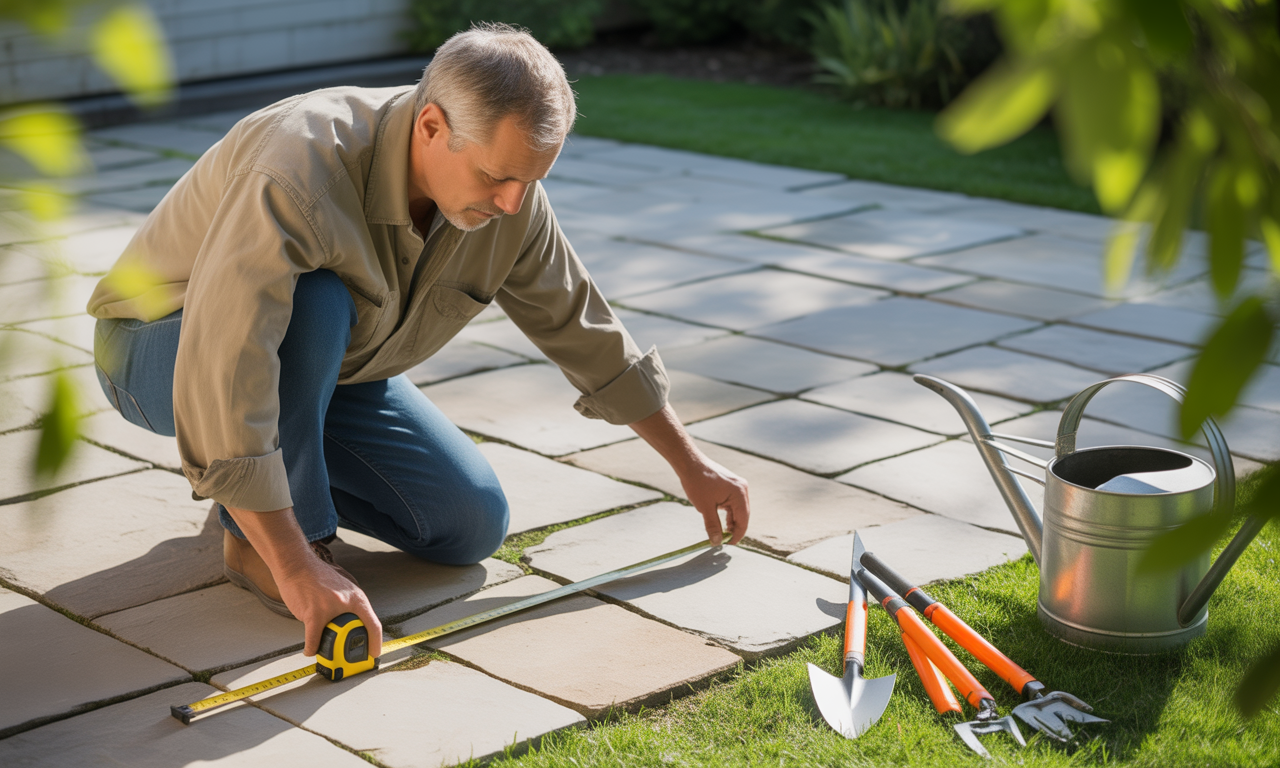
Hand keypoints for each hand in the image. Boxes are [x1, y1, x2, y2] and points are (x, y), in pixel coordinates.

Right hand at [276, 555, 382, 658]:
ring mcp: (330, 609)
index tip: (374, 654)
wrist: (297, 565)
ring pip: (333, 639)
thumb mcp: (343, 586)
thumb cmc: (317, 576)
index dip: (376, 642)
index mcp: (356, 597)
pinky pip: (314, 639)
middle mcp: (347, 603)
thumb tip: (355, 623)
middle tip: (345, 656)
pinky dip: (311, 648)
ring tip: (322, 647)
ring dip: (327, 646)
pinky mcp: (313, 614)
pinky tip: (310, 650)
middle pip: (353, 636)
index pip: (373, 624)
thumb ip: (350, 603)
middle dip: (349, 649)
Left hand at [628, 404, 750, 545]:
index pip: (743, 520)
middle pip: (742, 515)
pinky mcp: (731, 485)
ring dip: (730, 522)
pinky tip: (720, 521)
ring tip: (720, 533)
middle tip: (723, 541)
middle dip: (733, 529)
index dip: (737, 535)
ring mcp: (737, 486)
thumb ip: (713, 526)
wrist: (689, 463)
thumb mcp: (704, 508)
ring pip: (737, 510)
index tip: (728, 545)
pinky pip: (732, 503)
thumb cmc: (697, 482)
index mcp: (739, 493)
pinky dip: (727, 513)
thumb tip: (717, 542)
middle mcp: (742, 489)